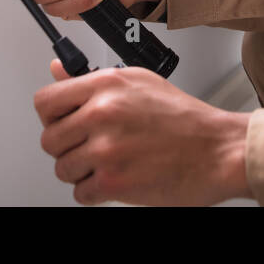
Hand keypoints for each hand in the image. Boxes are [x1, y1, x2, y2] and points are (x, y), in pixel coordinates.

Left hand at [36, 59, 251, 205]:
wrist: (219, 150)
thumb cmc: (185, 118)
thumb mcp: (138, 81)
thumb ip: (92, 78)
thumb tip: (58, 70)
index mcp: (105, 85)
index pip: (44, 101)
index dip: (51, 116)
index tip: (62, 121)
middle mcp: (102, 114)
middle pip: (49, 139)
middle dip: (67, 146)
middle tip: (90, 146)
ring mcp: (106, 150)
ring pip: (62, 168)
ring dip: (81, 171)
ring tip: (108, 162)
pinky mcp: (114, 183)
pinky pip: (80, 193)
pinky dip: (94, 192)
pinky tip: (116, 177)